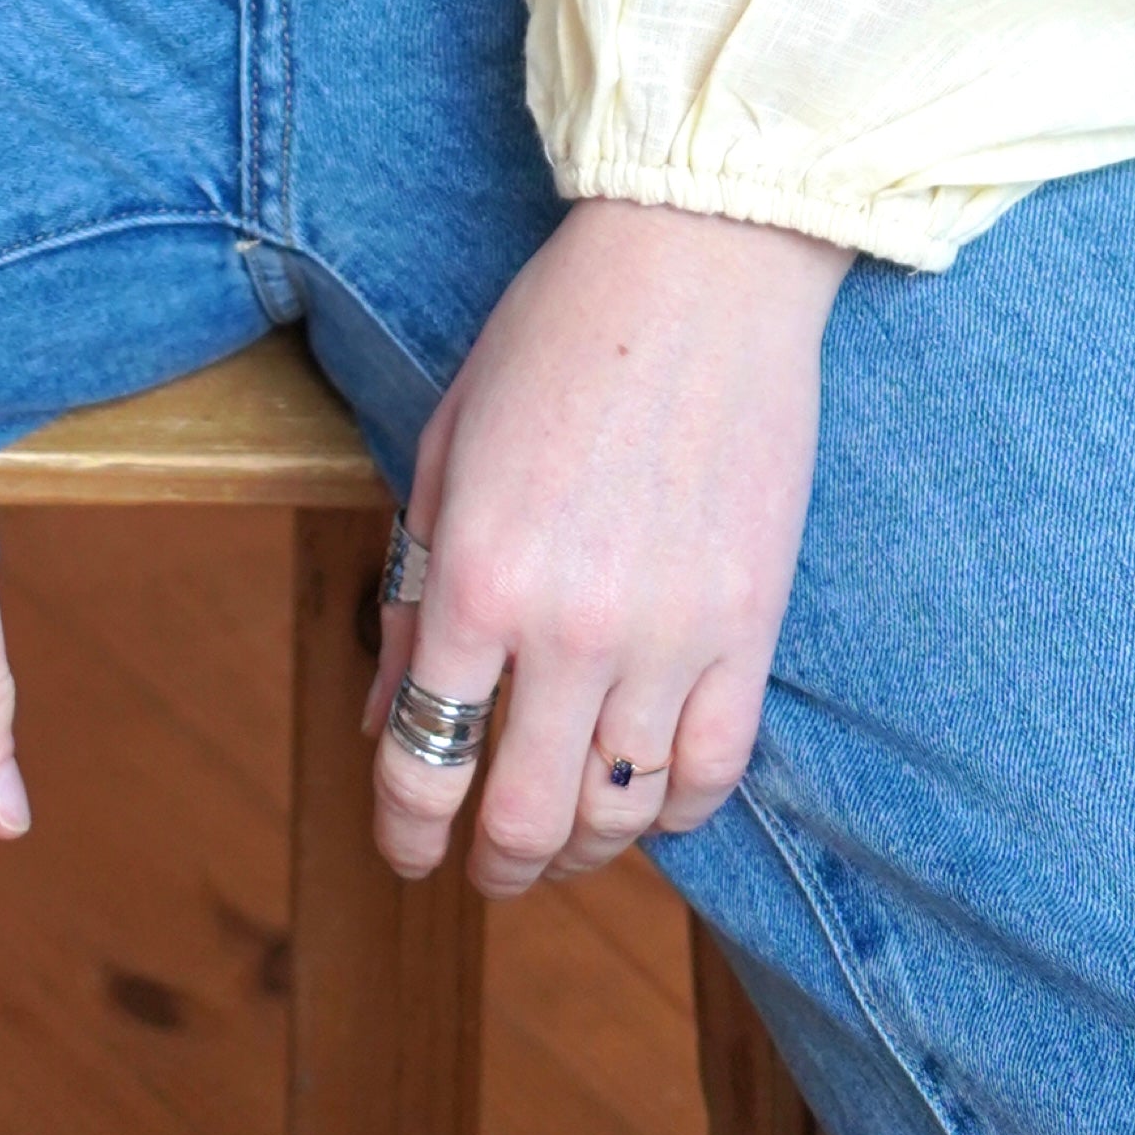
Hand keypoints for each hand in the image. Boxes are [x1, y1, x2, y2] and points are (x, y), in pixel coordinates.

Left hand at [370, 194, 847, 899]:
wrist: (698, 267)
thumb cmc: (552, 341)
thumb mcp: (445, 455)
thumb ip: (412, 597)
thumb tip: (383, 722)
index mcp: (478, 578)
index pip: (424, 763)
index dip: (403, 829)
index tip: (407, 850)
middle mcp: (573, 628)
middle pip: (524, 819)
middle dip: (492, 866)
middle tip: (482, 868)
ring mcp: (673, 635)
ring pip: (620, 811)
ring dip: (579, 847)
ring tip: (559, 836)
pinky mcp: (751, 626)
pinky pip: (714, 771)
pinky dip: (673, 811)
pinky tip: (645, 797)